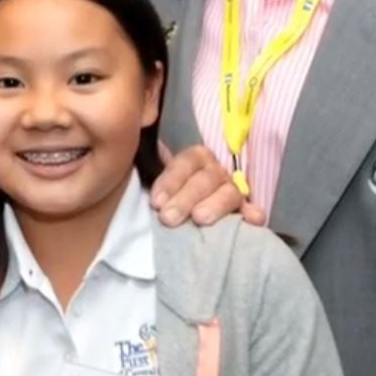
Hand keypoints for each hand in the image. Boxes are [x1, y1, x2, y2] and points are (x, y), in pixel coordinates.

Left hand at [149, 144, 265, 226]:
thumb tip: (122, 155)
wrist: (179, 214)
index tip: (156, 202)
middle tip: (169, 219)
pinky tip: (253, 220)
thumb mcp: (154, 183)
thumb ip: (146, 169)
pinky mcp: (244, 212)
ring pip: (229, 192)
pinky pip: (253, 211)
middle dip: (186, 197)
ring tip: (200, 220)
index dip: (171, 180)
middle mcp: (215, 172)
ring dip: (215, 205)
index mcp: (194, 159)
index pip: (185, 162)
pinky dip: (253, 214)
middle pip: (206, 178)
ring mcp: (231, 191)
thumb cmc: (166, 199)